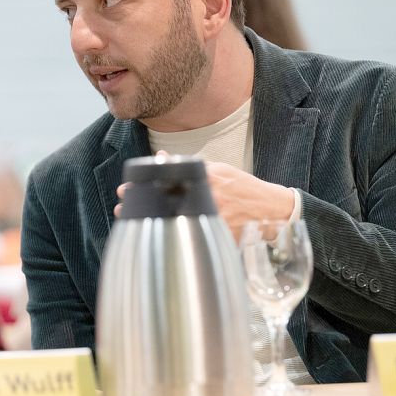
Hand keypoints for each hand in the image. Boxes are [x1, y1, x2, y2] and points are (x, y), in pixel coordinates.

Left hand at [112, 152, 294, 243]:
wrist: (272, 211)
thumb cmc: (243, 189)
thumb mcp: (219, 170)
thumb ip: (190, 165)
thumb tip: (161, 157)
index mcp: (209, 180)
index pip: (170, 181)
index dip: (145, 186)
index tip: (127, 188)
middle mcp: (211, 198)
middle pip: (168, 202)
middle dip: (142, 203)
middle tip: (122, 203)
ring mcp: (215, 219)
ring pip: (175, 221)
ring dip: (151, 220)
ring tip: (130, 218)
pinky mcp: (219, 237)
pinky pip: (192, 237)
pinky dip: (172, 236)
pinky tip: (156, 234)